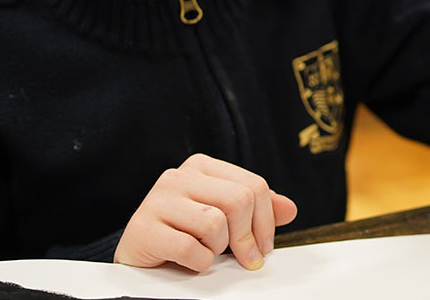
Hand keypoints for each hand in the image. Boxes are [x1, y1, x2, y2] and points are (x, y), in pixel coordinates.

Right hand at [115, 154, 297, 271]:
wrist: (140, 255)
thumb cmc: (184, 233)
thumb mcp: (224, 217)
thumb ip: (256, 210)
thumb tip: (290, 209)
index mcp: (201, 167)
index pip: (254, 185)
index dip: (267, 221)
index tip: (264, 246)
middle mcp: (178, 176)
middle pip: (239, 200)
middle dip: (247, 236)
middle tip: (245, 258)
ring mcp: (157, 200)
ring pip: (215, 223)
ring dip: (218, 249)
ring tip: (205, 251)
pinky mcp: (144, 228)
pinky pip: (191, 248)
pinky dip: (198, 262)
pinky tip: (190, 261)